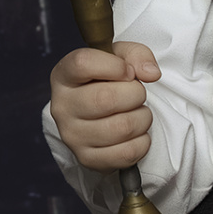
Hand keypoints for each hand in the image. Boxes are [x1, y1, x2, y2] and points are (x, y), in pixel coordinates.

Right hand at [48, 41, 160, 171]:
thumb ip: (136, 55)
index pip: (83, 63)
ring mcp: (72, 135)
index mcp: (63, 75)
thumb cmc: (110, 82)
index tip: (127, 72)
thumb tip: (150, 73)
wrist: (103, 115)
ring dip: (143, 118)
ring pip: (122, 127)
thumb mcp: (120, 58)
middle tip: (136, 95)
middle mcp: (61, 106)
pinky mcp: (87, 159)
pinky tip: (135, 133)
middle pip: (106, 99)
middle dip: (135, 94)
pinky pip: (127, 152)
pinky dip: (142, 142)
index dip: (115, 66)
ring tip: (137, 113)